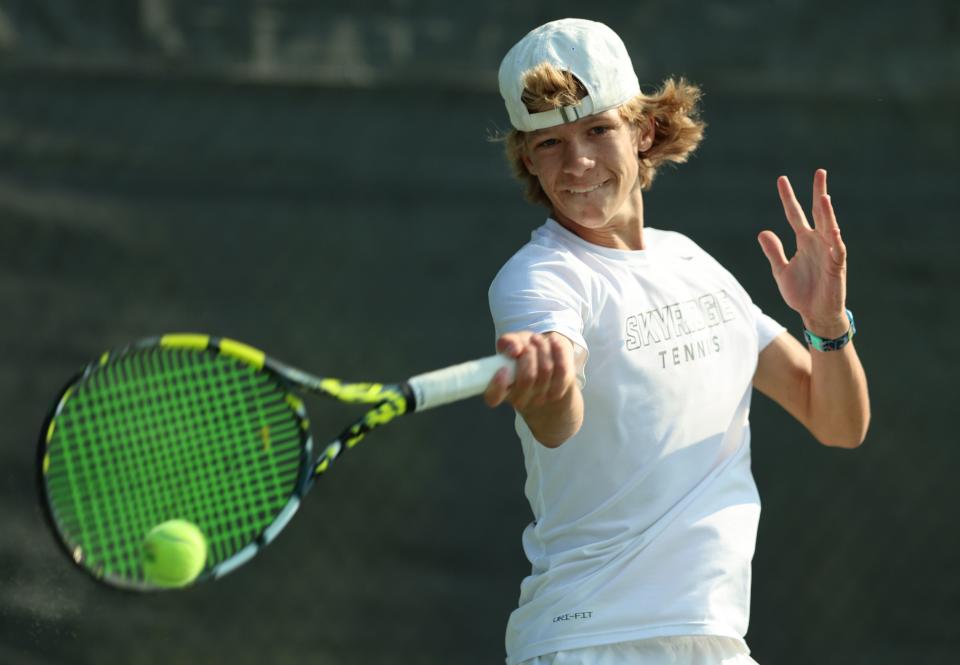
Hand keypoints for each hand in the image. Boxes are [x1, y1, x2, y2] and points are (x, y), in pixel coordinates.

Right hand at [483, 331, 576, 410]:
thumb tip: (514, 349)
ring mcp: (539, 398)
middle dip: (529, 353)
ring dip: (542, 348)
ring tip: (537, 339)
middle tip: (528, 343)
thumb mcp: (511, 344)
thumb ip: (508, 342)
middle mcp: (519, 400)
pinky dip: (558, 351)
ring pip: (545, 370)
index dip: (497, 386)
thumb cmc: (521, 353)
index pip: (493, 397)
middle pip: (526, 378)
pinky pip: (562, 370)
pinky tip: (553, 341)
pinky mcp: (558, 391)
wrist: (543, 361)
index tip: (503, 369)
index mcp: (501, 390)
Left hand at [758, 169, 848, 337]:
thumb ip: (773, 251)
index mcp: (804, 241)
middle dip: (818, 193)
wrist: (814, 314)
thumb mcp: (780, 270)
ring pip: (829, 227)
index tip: (782, 180)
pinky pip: (837, 250)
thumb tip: (763, 231)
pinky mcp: (837, 266)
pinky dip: (835, 240)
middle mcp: (818, 242)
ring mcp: (829, 252)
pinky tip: (832, 229)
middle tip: (819, 172)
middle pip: (818, 213)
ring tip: (824, 196)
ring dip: (828, 213)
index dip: (788, 198)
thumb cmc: (801, 293)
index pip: (795, 214)